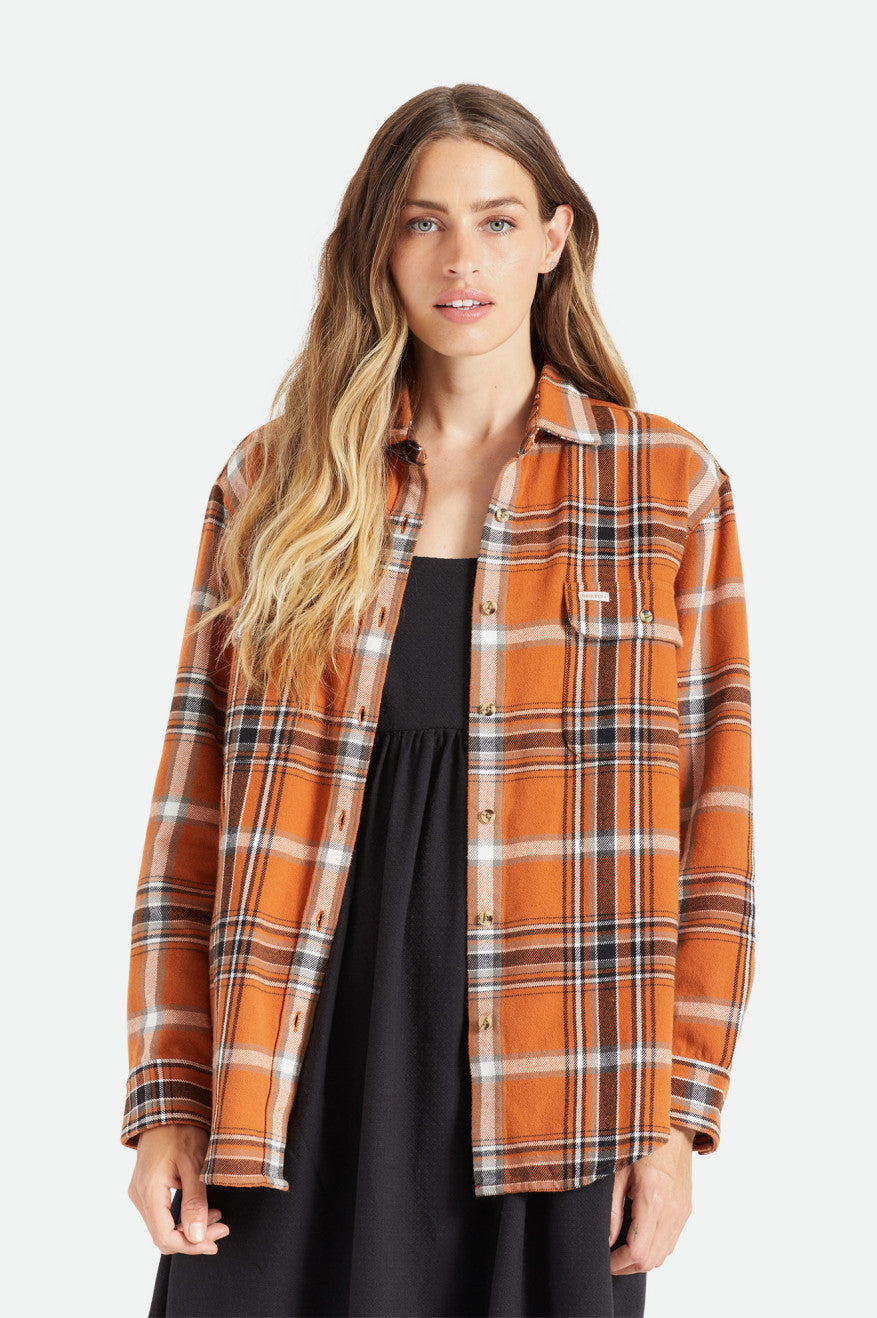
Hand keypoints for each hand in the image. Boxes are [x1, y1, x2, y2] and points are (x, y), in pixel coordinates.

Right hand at [127, 1123, 229, 1254]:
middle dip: (194, 1238)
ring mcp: (139, 1192)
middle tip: (222, 1228)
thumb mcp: (195, 1164)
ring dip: (189, 1228)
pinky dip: (181, 1218)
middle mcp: (139, 1195)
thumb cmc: (182, 1129)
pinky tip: (202, 1210)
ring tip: (217, 1218)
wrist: (167, 1107)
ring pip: (162, 1227)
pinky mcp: (145, 1188)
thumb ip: (195, 1202)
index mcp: (149, 1191)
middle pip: (163, 1235)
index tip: (217, 1240)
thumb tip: (197, 1237)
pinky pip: (160, 1214)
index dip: (191, 1245)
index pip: (165, 1237)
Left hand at [608, 1124, 694, 1273]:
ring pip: (663, 1255)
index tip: (603, 1260)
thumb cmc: (641, 1141)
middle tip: (608, 1259)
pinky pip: (671, 1241)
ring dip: (641, 1260)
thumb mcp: (617, 1171)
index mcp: (654, 1199)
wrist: (672, 1125)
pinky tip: (637, 1238)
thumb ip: (611, 1209)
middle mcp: (672, 1210)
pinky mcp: (685, 1209)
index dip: (618, 1263)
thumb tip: (606, 1241)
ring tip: (619, 1251)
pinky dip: (654, 1248)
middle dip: (627, 1266)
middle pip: (652, 1260)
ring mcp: (682, 1211)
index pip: (638, 1252)